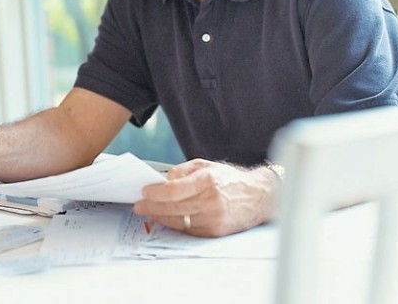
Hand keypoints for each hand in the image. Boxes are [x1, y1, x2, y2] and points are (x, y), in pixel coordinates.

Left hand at [133, 159, 276, 236]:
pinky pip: (188, 230)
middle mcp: (211, 200)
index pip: (175, 189)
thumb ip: (183, 171)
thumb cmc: (230, 179)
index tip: (144, 192)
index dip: (156, 192)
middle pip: (173, 207)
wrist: (259, 197)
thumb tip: (162, 181)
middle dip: (152, 206)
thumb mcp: (206, 165)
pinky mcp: (216, 232)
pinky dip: (174, 224)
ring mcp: (214, 218)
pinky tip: (165, 219)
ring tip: (147, 212)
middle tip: (138, 205)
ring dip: (160, 217)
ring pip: (179, 221)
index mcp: (208, 180)